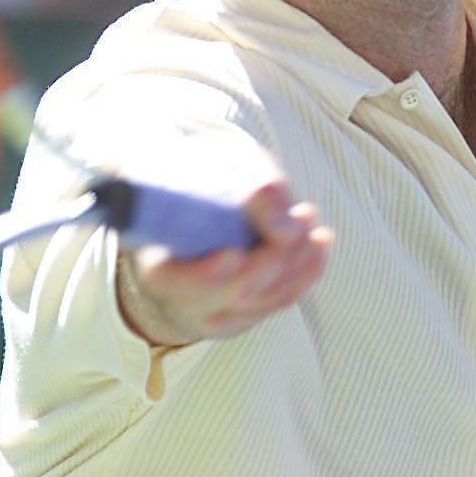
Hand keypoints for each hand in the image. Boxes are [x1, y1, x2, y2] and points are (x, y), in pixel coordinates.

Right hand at [117, 180, 331, 346]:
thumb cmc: (195, 174)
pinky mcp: (244, 312)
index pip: (173, 281)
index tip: (232, 253)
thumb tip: (286, 229)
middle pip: (231, 294)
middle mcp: (180, 297)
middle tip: (299, 215)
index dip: (204, 274)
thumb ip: (247, 187)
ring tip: (309, 217)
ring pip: (262, 300)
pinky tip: (320, 242)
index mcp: (154, 259)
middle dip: (273, 258)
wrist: (189, 194)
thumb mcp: (213, 164)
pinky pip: (279, 301)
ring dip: (297, 260)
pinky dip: (305, 272)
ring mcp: (213, 312)